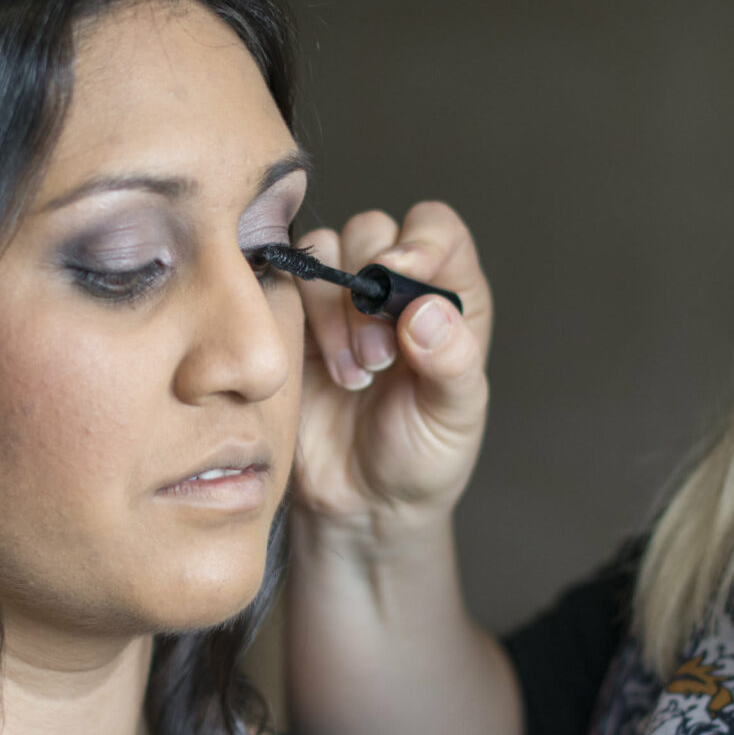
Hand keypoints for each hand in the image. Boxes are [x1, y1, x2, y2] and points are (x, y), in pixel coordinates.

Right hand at [289, 201, 492, 539]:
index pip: (437, 230)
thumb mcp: (454, 418)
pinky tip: (314, 371)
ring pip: (323, 254)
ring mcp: (339, 302)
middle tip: (378, 360)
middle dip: (370, 291)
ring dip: (334, 311)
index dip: (418, 240)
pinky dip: (293, 317)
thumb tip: (427, 312)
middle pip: (372, 233)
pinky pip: (279, 285)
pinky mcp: (292, 323)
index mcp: (449, 295)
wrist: (360, 504)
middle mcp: (394, 287)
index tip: (402, 273)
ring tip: (352, 377)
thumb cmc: (420, 457)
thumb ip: (452, 362)